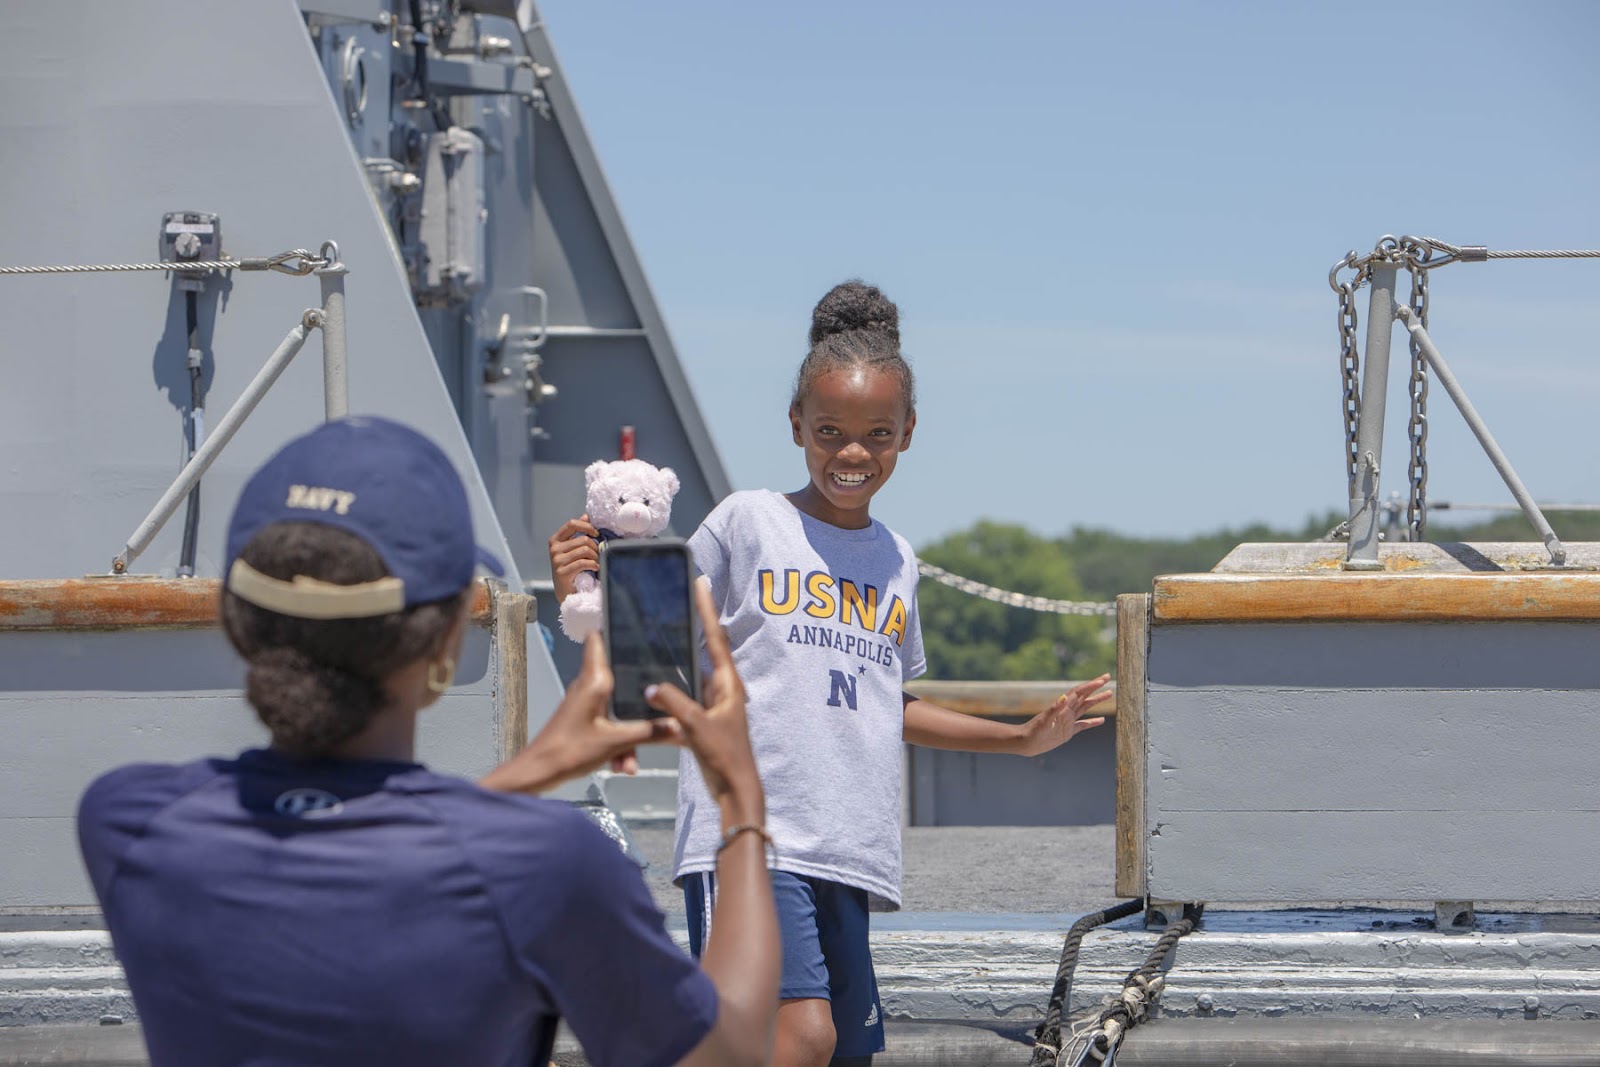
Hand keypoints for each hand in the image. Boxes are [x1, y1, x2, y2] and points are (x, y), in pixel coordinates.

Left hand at [479, 632, 677, 793]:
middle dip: (639, 698)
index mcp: (593, 681)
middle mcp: (588, 687)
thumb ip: (649, 733)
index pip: (598, 640)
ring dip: (628, 735)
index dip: (615, 630)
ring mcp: (585, 704)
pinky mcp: (583, 721)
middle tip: (662, 703)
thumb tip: (679, 726)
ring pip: (616, 710)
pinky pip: (608, 726)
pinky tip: (622, 766)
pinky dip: (616, 744)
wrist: (537, 774)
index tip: (640, 630)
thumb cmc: (569, 750)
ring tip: (630, 763)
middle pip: (620, 679)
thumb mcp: (615, 743)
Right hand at [547, 515, 599, 602]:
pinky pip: (583, 562)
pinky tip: (595, 568)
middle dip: (595, 546)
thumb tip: (586, 515)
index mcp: (555, 540)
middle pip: (582, 539)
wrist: (567, 592)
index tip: (596, 533)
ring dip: (595, 557)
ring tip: (596, 562)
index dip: (586, 526)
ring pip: (585, 550)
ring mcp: (557, 560)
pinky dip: (593, 565)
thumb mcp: (573, 549)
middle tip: (599, 554)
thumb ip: (578, 533)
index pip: (571, 524)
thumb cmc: (572, 569)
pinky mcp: (562, 572)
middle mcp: (554, 549)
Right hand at [643, 583, 762, 823]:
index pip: (715, 637)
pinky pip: (681, 701)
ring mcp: (712, 705)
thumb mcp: (696, 726)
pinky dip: (667, 695)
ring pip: (688, 677)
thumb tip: (650, 686)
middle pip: (702, 651)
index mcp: (728, 684)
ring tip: (653, 641)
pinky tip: (647, 691)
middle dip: (688, 629)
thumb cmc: (725, 756)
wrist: (735, 789)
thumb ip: (673, 704)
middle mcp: (722, 689)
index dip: (706, 609)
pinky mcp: (702, 721)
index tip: (700, 583)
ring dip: (673, 664)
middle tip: (672, 603)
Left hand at [1013, 674, 1111, 757]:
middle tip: (1107, 677)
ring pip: (1086, 707)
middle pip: (1084, 696)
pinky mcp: (1068, 731)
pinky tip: (1101, 720)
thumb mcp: (1044, 721)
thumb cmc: (1033, 731)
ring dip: (1096, 700)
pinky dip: (1093, 722)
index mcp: (1062, 707)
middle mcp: (1066, 711)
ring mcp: (1068, 721)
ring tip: (1109, 693)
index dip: (1091, 685)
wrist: (1026, 743)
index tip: (1102, 679)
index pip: (1079, 692)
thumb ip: (1054, 709)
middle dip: (1096, 687)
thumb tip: (1063, 697)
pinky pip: (1083, 724)